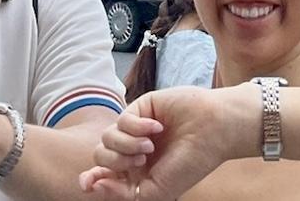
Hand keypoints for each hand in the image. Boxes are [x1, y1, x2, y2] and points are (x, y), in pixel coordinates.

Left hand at [80, 86, 250, 200]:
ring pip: (107, 138)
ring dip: (127, 144)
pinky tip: (157, 127)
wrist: (212, 131)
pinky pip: (122, 119)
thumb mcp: (156, 192)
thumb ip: (124, 195)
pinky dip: (137, 127)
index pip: (104, 176)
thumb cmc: (190, 164)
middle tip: (140, 160)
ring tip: (150, 146)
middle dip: (115, 162)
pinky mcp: (141, 108)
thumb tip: (94, 184)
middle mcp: (133, 151)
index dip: (92, 179)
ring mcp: (136, 129)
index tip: (87, 182)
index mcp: (136, 174)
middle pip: (101, 157)